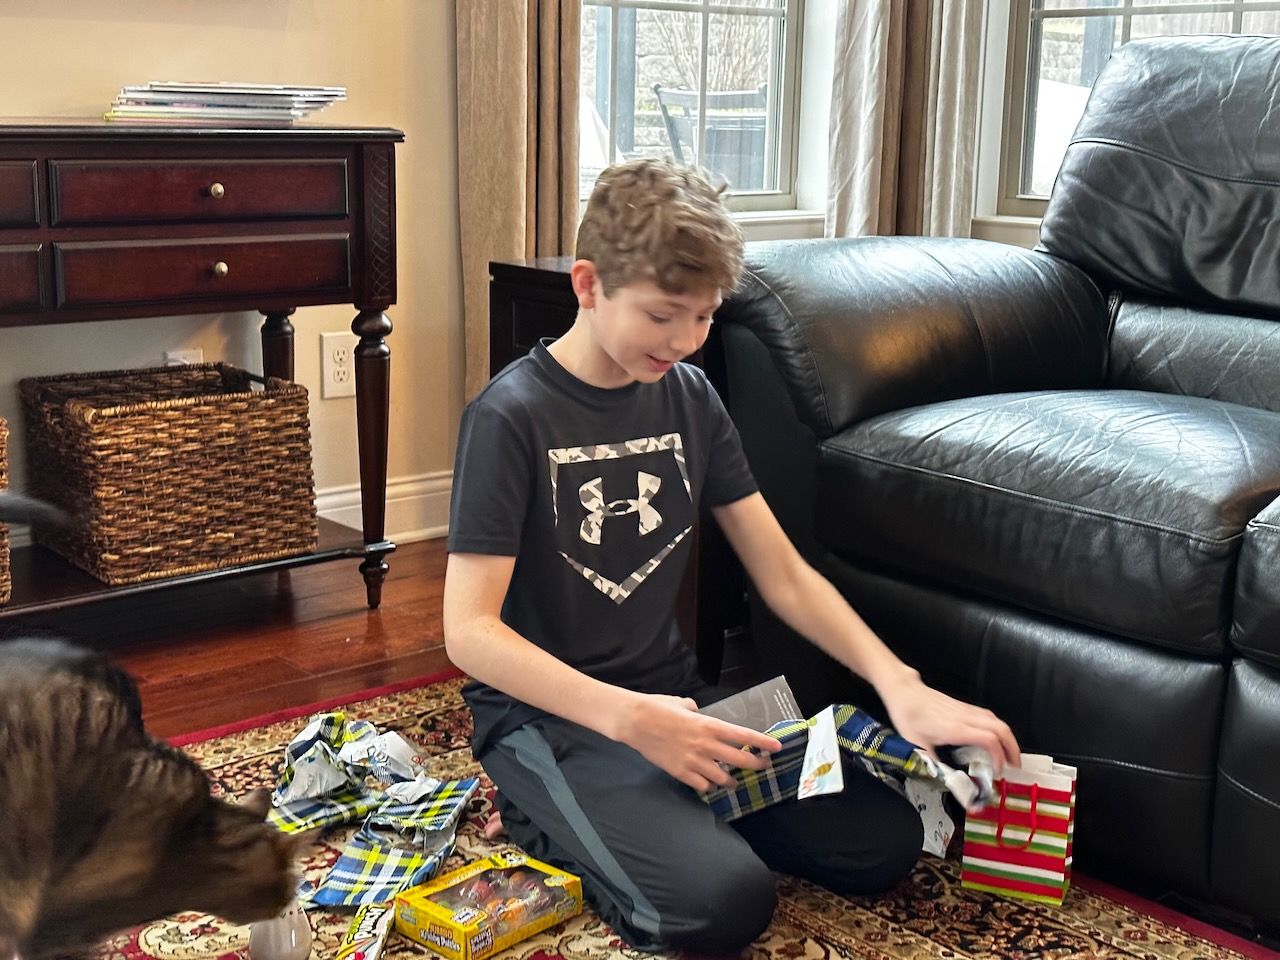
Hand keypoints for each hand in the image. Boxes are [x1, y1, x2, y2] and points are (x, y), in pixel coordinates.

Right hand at [609, 691, 781, 791]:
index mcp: (709, 725)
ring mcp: (694, 761)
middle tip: (763, 766)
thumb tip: (695, 710)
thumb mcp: (680, 703)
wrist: (635, 721)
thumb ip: (692, 709)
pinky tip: (709, 784)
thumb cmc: (657, 707)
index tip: (777, 747)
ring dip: (731, 780)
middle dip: (755, 765)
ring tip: (733, 781)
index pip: (744, 736)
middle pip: (739, 759)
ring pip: (723, 778)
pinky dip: (708, 786)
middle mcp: (706, 745)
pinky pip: (702, 785)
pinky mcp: (681, 772)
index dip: (763, 742)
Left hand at [879, 673, 1020, 774]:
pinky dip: (998, 728)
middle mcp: (965, 717)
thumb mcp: (916, 745)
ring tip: (1008, 754)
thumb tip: (943, 780)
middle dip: (1013, 748)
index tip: (997, 771)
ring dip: (1007, 737)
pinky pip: (988, 716)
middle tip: (1015, 765)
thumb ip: (932, 764)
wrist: (904, 692)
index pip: (989, 740)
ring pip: (997, 721)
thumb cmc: (908, 715)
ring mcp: (966, 710)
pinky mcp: (963, 706)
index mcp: (956, 729)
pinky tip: (994, 738)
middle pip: (1001, 728)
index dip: (999, 757)